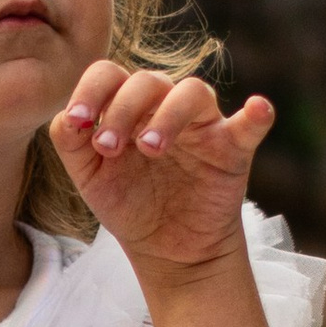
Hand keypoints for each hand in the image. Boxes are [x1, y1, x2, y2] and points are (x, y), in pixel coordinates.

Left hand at [50, 64, 271, 269]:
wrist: (166, 251)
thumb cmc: (128, 203)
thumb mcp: (89, 177)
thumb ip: (71, 143)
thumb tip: (68, 116)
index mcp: (128, 107)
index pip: (109, 75)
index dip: (91, 91)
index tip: (80, 121)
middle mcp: (165, 107)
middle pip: (147, 81)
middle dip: (123, 110)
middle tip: (109, 148)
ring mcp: (201, 126)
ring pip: (193, 93)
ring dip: (169, 114)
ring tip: (150, 148)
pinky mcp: (232, 149)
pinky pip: (250, 125)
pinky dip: (256, 115)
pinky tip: (257, 109)